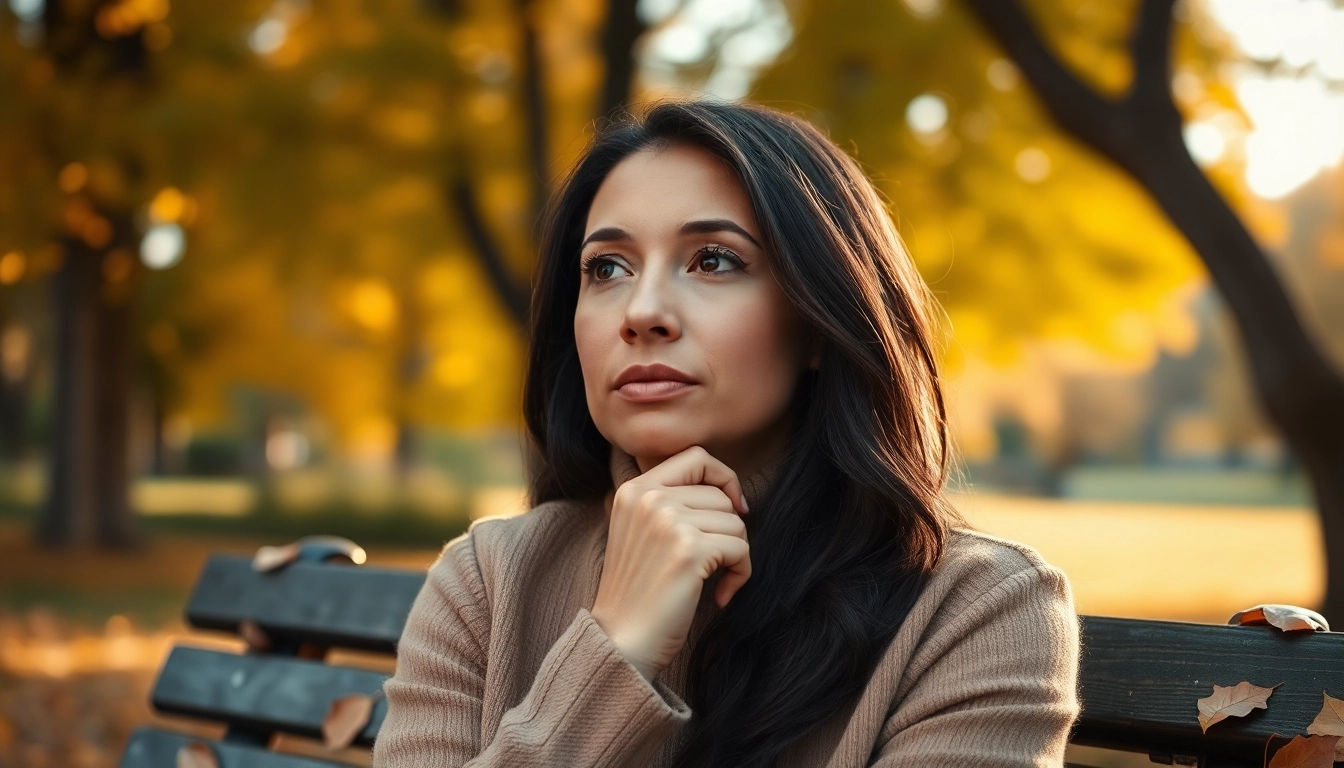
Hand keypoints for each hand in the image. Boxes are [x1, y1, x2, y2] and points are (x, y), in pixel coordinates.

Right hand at [590, 446, 751, 680]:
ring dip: (734, 555)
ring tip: (712, 580)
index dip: (723, 478)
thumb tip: (732, 494)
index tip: (732, 508)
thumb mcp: (641, 532)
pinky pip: (741, 548)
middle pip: (721, 495)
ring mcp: (669, 522)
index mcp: (634, 490)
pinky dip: (740, 575)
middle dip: (727, 529)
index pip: (696, 457)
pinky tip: (720, 596)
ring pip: (735, 522)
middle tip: (713, 562)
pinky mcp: (690, 551)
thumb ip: (671, 503)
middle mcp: (649, 499)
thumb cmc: (638, 593)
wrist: (621, 640)